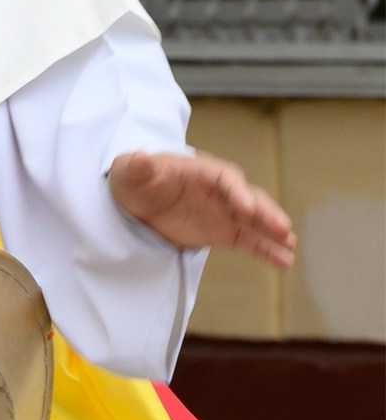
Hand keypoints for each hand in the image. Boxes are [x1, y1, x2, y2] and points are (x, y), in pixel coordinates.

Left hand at [109, 148, 295, 268]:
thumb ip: (137, 168)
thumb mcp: (130, 173)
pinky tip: (284, 261)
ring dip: (273, 232)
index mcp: (202, 170)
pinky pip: (249, 240)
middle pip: (249, 199)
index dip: (237, 192)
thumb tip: (139, 158)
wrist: (135, 199)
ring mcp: (225, 211)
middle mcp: (221, 190)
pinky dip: (266, 250)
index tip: (246, 208)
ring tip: (289, 246)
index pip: (226, 179)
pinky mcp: (223, 231)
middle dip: (265, 213)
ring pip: (255, 221)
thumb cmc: (135, 180)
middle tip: (282, 228)